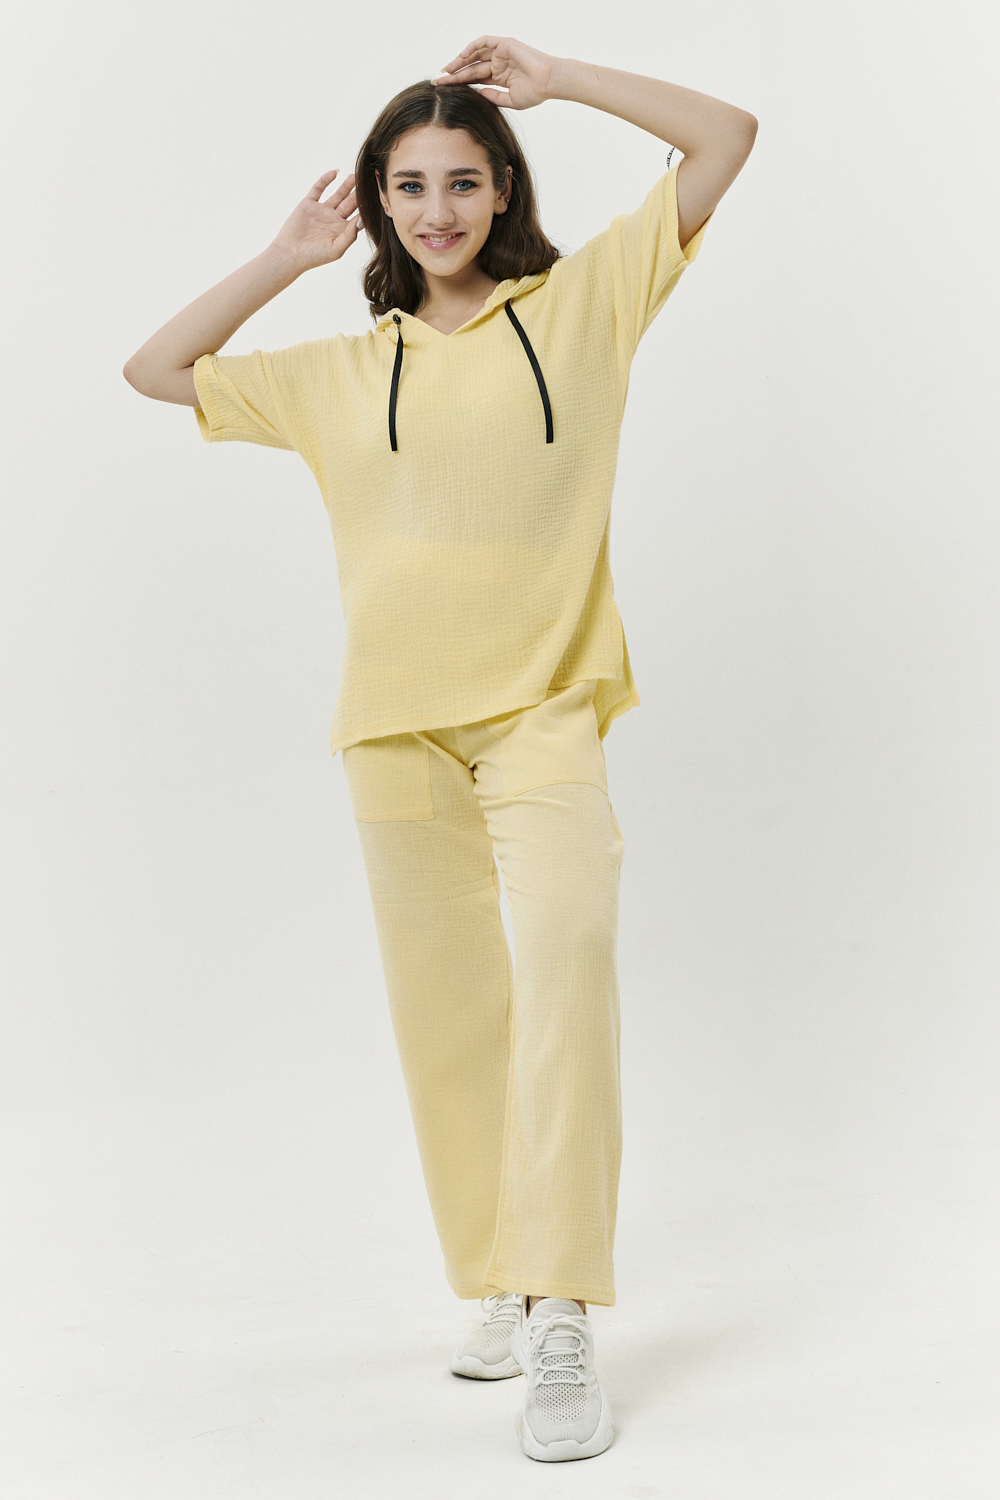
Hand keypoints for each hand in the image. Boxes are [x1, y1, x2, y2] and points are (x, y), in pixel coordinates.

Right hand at [270, 169, 362, 270]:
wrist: (290, 253)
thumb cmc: (314, 257)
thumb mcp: (336, 250)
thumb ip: (350, 236)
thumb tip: (361, 220)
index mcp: (342, 230)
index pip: (358, 217)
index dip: (366, 209)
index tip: (375, 199)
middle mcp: (334, 219)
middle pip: (350, 203)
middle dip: (358, 194)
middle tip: (368, 182)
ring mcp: (322, 210)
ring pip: (337, 194)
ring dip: (346, 185)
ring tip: (355, 176)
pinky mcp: (309, 204)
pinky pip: (319, 188)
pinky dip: (326, 179)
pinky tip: (335, 172)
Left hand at [435, 36, 557, 110]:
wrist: (549, 82)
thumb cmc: (535, 93)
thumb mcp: (510, 100)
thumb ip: (493, 97)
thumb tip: (477, 94)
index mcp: (500, 78)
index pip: (475, 79)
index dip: (460, 83)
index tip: (446, 89)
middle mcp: (499, 64)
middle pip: (472, 68)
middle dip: (455, 74)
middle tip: (440, 81)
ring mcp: (501, 53)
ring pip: (475, 55)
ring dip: (460, 61)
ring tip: (447, 70)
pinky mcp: (504, 44)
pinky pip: (483, 42)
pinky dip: (471, 47)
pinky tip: (461, 57)